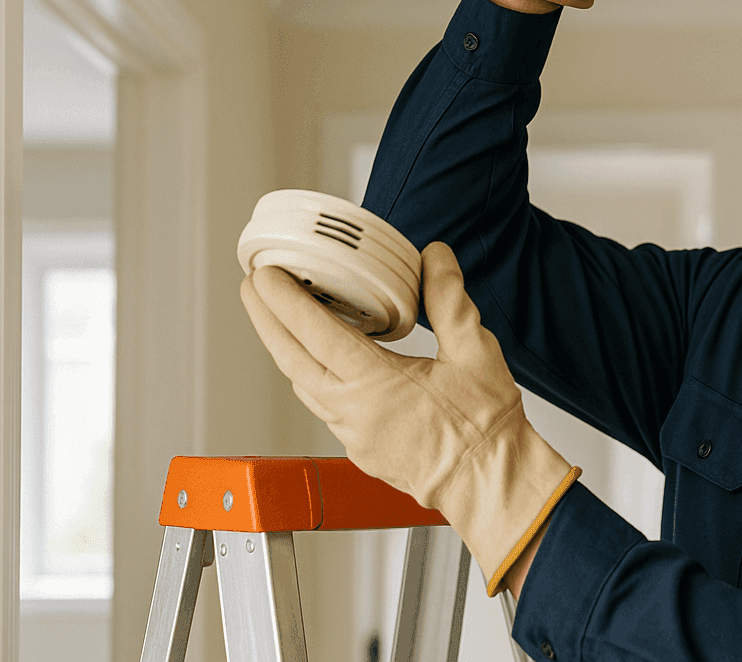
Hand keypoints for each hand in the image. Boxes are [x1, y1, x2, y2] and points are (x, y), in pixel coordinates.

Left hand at [240, 242, 578, 595]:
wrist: (489, 483)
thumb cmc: (484, 429)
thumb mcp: (475, 350)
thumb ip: (449, 300)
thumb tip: (434, 259)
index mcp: (375, 384)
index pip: (315, 333)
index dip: (285, 300)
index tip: (266, 275)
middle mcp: (353, 411)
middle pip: (291, 359)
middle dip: (266, 319)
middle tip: (253, 287)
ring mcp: (352, 433)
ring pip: (302, 385)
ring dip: (285, 349)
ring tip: (280, 319)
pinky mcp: (360, 448)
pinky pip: (322, 405)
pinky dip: (310, 375)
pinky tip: (322, 362)